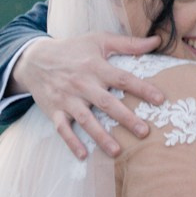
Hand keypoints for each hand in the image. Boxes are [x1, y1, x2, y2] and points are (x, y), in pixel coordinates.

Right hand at [10, 33, 166, 158]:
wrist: (34, 58)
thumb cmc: (73, 49)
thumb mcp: (99, 40)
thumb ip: (128, 43)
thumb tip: (156, 41)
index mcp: (95, 66)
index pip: (122, 78)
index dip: (142, 88)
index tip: (160, 100)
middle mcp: (82, 84)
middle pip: (106, 103)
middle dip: (125, 118)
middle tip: (144, 132)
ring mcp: (67, 99)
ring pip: (86, 120)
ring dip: (101, 136)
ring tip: (117, 152)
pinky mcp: (54, 110)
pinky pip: (63, 128)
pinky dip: (72, 142)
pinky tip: (84, 156)